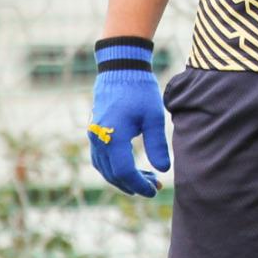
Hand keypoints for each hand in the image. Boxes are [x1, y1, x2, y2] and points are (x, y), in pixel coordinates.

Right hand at [87, 38, 170, 196]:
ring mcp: (94, 136)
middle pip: (113, 174)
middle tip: (155, 186)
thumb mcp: (153, 117)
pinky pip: (101, 159)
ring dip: (124, 178)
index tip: (155, 189)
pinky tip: (130, 168)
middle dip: (134, 184)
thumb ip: (157, 145)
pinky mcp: (94, 132)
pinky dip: (114, 168)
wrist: (120, 68)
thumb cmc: (139, 90)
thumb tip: (164, 170)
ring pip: (105, 168)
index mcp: (113, 137)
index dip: (140, 184)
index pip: (125, 172)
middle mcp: (98, 139)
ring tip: (146, 179)